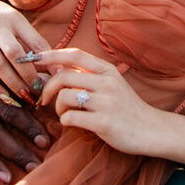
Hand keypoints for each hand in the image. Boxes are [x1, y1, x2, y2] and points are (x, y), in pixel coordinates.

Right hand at [0, 0, 51, 103]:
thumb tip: (54, 68)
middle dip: (29, 76)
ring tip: (25, 97)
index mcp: (13, 18)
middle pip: (16, 54)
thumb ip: (32, 41)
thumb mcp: (16, 22)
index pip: (34, 40)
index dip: (47, 61)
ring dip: (14, 85)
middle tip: (40, 91)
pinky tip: (5, 96)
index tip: (57, 77)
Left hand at [34, 48, 167, 156]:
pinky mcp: (103, 122)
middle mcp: (107, 82)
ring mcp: (106, 102)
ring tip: (64, 114)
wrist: (151, 130)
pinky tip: (73, 124)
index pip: (74, 54)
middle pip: (64, 76)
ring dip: (57, 108)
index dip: (50, 55)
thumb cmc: (126, 108)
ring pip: (65, 97)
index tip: (33, 58)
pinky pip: (70, 118)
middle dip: (47, 88)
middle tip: (44, 99)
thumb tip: (57, 70)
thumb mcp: (112, 85)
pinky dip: (65, 121)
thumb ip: (89, 76)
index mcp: (107, 70)